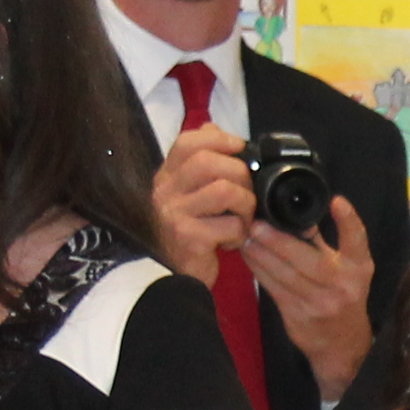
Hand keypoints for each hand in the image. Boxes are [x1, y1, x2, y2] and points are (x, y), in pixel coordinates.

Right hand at [148, 129, 254, 287]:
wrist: (165, 281)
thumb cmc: (184, 238)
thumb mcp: (187, 197)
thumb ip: (199, 164)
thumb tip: (213, 128)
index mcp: (166, 178)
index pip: (187, 142)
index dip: (219, 139)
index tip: (240, 149)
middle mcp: (164, 192)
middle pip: (209, 162)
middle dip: (240, 174)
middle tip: (245, 195)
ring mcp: (174, 215)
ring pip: (225, 190)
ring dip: (245, 205)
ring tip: (241, 219)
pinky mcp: (188, 238)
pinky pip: (230, 225)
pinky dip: (240, 233)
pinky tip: (231, 242)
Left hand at [242, 192, 376, 394]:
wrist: (342, 346)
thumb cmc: (343, 296)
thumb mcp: (347, 269)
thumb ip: (323, 243)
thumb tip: (297, 214)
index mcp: (358, 268)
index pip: (357, 242)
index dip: (348, 221)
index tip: (336, 201)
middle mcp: (342, 286)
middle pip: (309, 260)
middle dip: (279, 240)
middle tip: (256, 223)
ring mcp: (319, 303)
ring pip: (285, 274)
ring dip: (261, 254)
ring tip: (246, 236)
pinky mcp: (297, 316)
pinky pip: (273, 288)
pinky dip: (258, 269)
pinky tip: (248, 255)